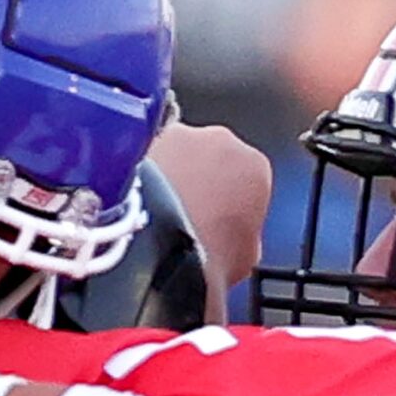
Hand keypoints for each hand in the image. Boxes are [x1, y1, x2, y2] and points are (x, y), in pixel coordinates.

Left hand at [147, 120, 271, 300]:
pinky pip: (149, 159)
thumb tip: (236, 243)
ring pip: (180, 155)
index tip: (222, 227)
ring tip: (161, 215)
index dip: (236, 209)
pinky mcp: (140, 140)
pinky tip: (141, 208)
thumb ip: (245, 239)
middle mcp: (222, 141)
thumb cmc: (202, 254)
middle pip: (214, 161)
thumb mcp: (243, 260)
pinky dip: (146, 177)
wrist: (155, 249)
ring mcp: (179, 136)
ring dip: (173, 178)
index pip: (250, 184)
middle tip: (189, 220)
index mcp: (256, 167)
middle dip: (203, 184)